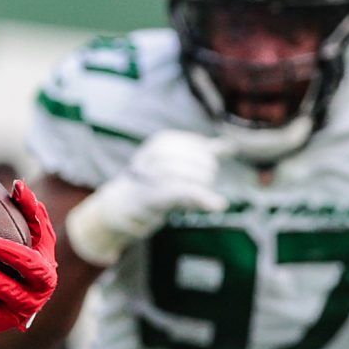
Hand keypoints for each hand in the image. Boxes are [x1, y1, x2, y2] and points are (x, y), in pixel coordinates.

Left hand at [0, 180, 57, 333]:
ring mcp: (5, 318)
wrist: (25, 288)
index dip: (10, 255)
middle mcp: (28, 303)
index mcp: (44, 278)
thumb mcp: (37, 230)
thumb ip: (29, 207)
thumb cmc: (30, 250)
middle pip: (2, 288)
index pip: (29, 266)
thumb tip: (17, 184)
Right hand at [64, 130, 228, 267]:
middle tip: (201, 187)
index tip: (205, 171)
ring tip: (201, 198)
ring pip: (189, 177)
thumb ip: (201, 154)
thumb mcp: (176, 165)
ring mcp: (149, 176)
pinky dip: (202, 198)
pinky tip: (218, 204)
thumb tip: (229, 146)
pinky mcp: (149, 198)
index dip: (207, 159)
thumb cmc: (149, 185)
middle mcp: (153, 155)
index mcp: (161, 142)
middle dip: (205, 175)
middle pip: (195, 161)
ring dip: (201, 189)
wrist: (118, 206)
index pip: (197, 145)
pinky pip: (180, 193)